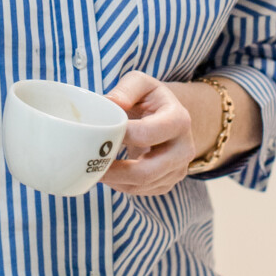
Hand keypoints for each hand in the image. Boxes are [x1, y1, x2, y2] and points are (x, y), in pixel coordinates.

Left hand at [102, 71, 195, 197]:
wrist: (168, 117)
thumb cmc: (150, 99)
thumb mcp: (141, 84)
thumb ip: (126, 89)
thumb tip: (108, 103)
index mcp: (179, 120)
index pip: (147, 134)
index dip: (121, 136)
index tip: (98, 134)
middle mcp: (184, 148)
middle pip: (147, 171)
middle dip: (115, 171)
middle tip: (91, 163)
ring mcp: (178, 169)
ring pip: (143, 185)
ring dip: (115, 181)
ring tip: (95, 169)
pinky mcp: (169, 182)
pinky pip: (142, 191)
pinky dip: (121, 186)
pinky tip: (109, 174)